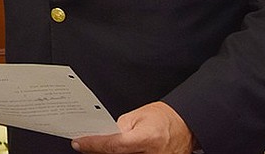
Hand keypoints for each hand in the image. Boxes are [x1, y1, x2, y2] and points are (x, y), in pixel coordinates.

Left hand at [72, 102, 194, 153]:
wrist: (185, 126)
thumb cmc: (163, 118)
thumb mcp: (138, 115)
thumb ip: (119, 127)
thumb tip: (100, 135)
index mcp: (149, 138)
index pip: (115, 145)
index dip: (94, 144)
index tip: (79, 142)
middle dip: (99, 150)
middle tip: (85, 144)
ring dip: (109, 153)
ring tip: (98, 146)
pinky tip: (113, 150)